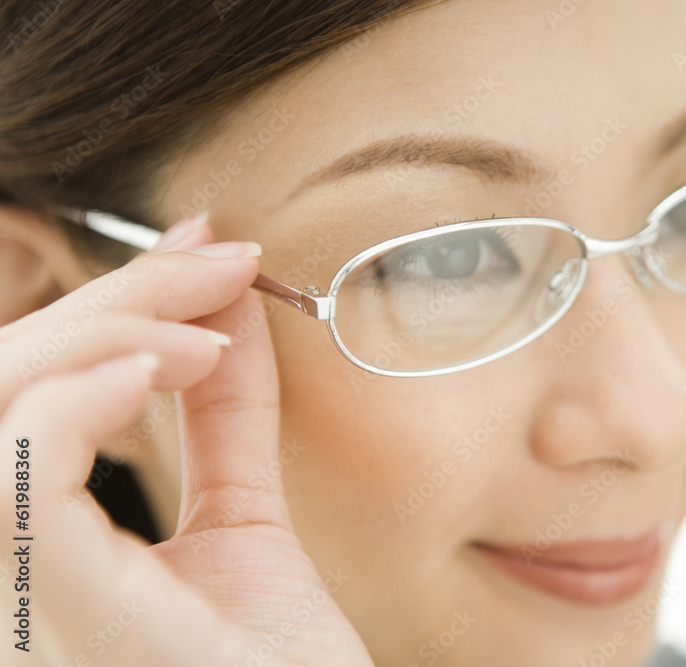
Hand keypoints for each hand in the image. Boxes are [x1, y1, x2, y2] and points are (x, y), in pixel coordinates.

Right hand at [0, 219, 372, 665]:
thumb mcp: (242, 520)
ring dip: (101, 331)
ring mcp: (18, 604)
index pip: (14, 402)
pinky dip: (80, 398)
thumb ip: (220, 419)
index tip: (201, 253)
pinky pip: (20, 480)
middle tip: (218, 256)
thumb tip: (225, 304)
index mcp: (30, 556)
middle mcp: (3, 578)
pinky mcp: (62, 619)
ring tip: (207, 330)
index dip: (97, 308)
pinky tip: (171, 365)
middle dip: (107, 299)